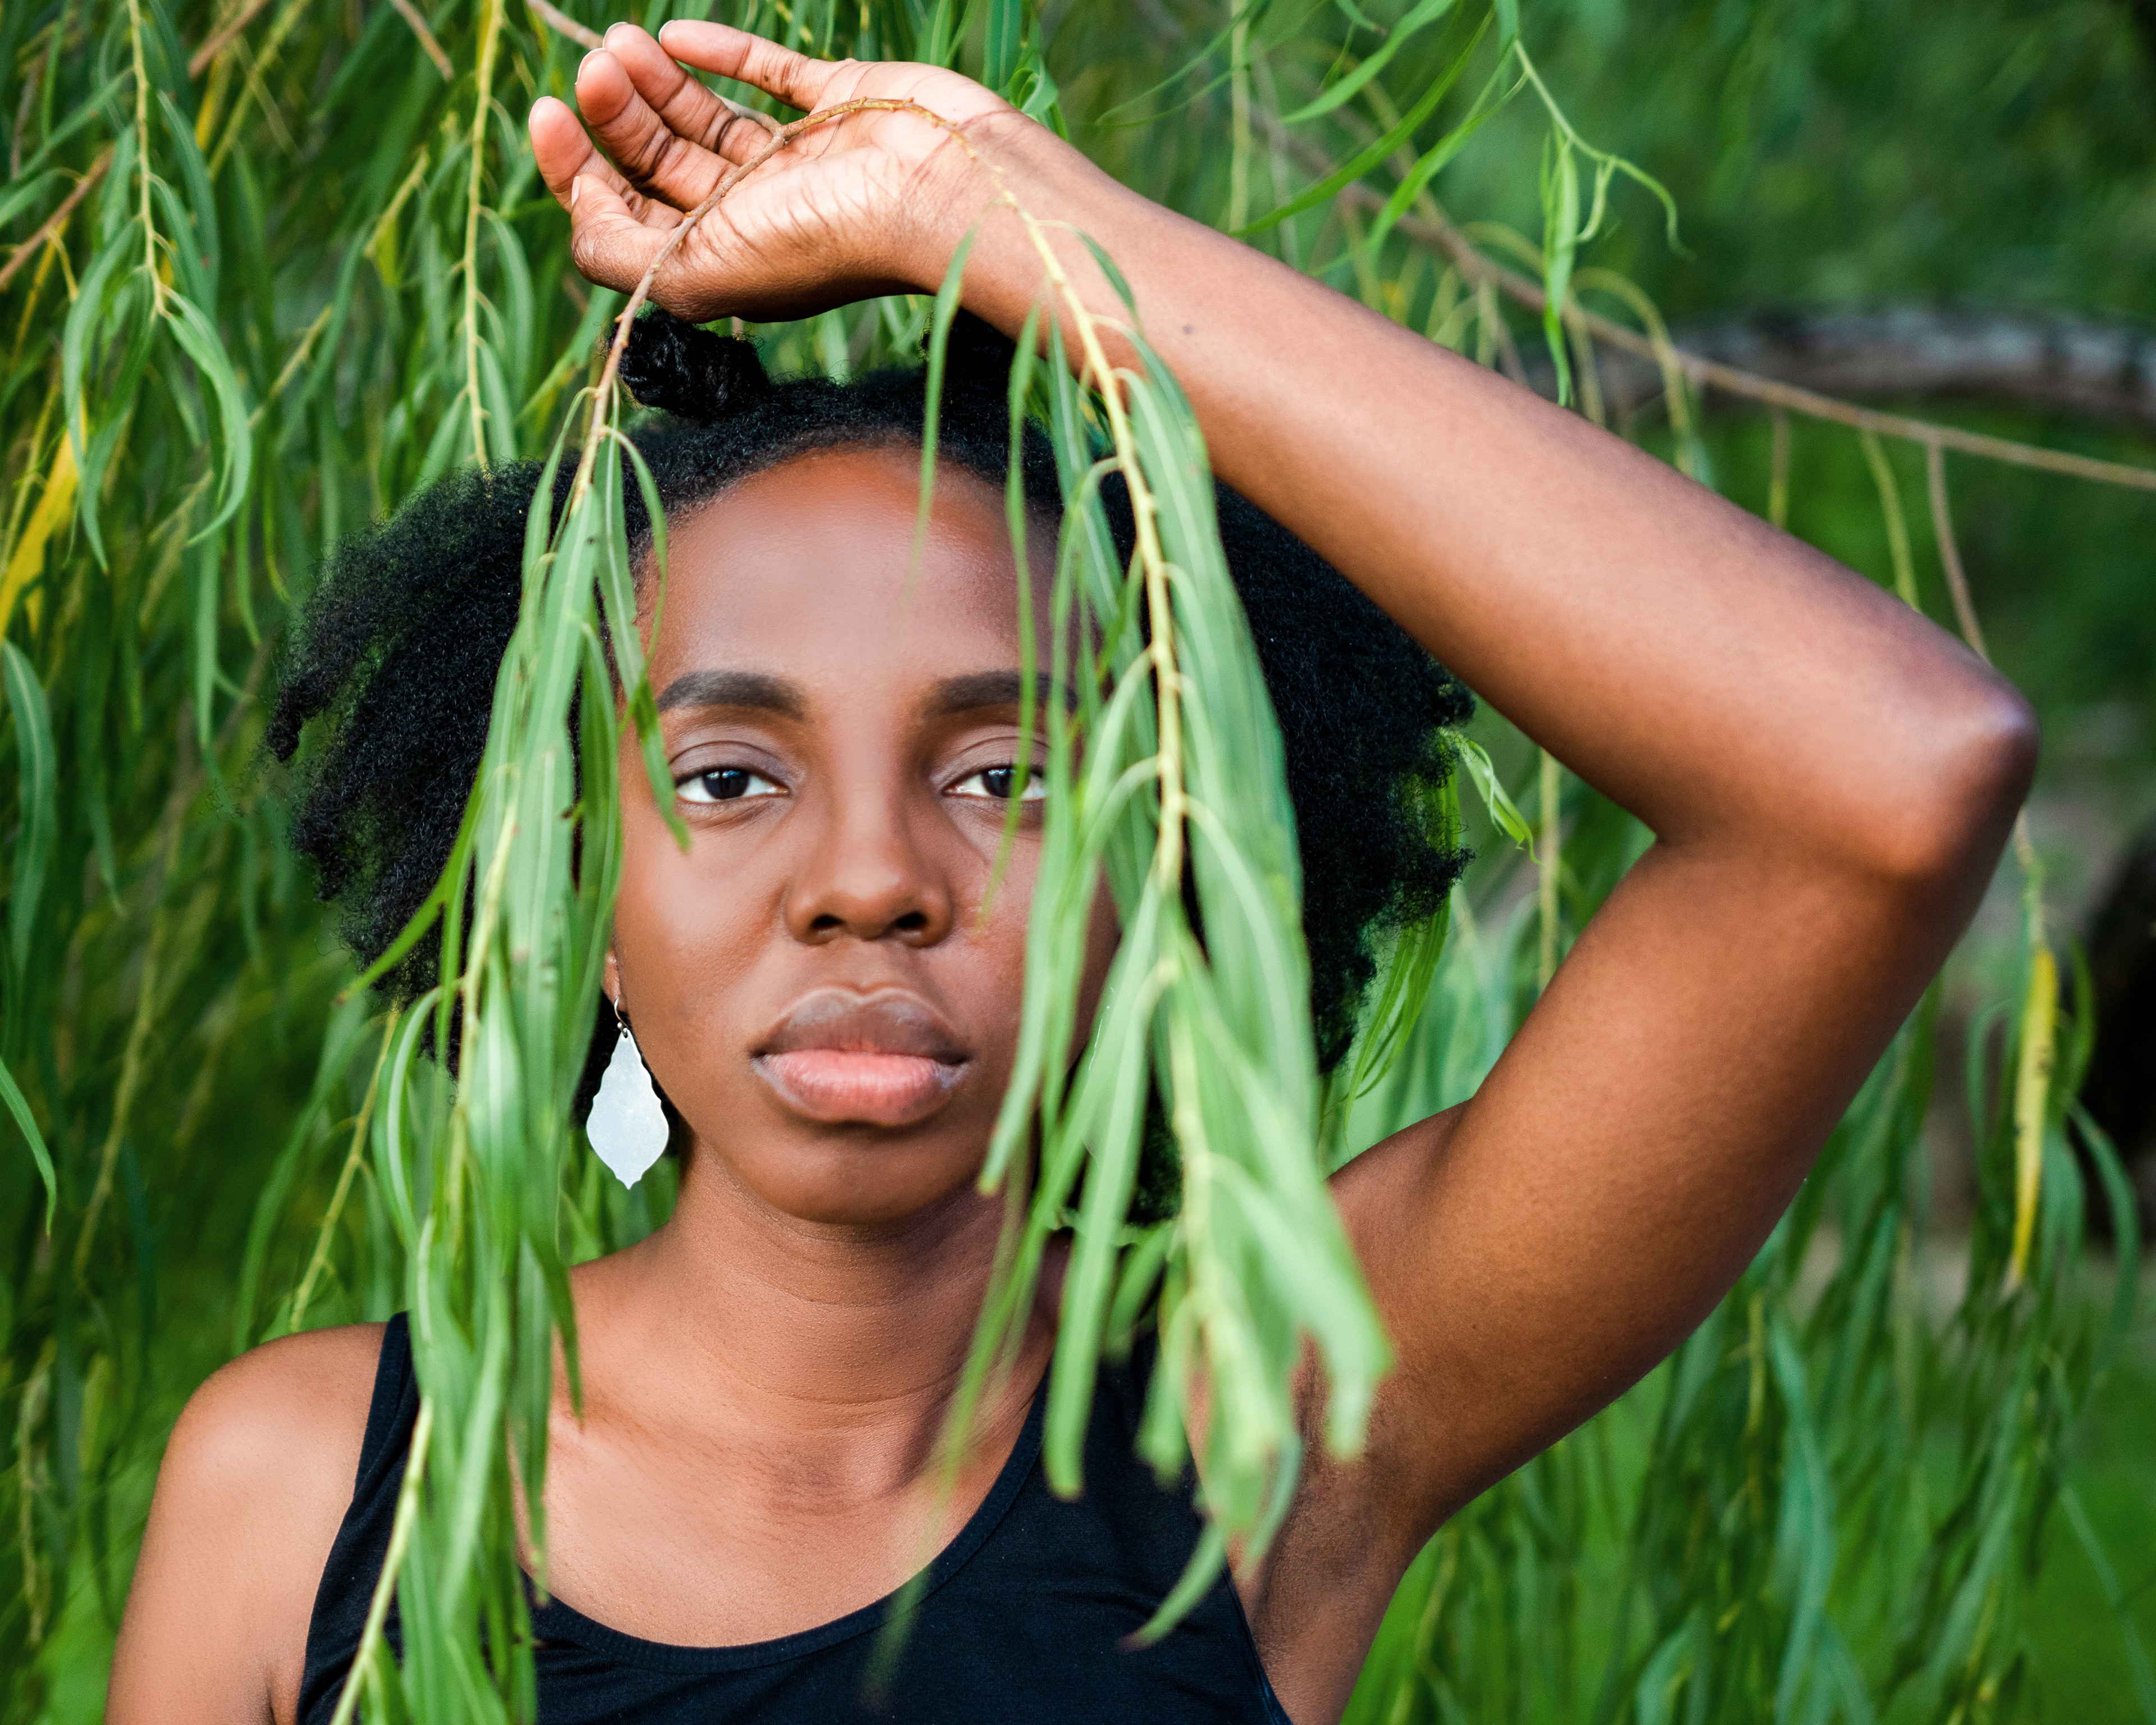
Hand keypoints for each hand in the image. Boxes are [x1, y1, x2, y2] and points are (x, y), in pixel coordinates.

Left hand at [528, 23, 1018, 322]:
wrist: (936, 195)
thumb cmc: (822, 242)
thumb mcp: (694, 272)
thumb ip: (614, 251)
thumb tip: (579, 201)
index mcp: (722, 263)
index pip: (627, 218)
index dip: (576, 169)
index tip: (548, 112)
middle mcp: (755, 216)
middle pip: (659, 163)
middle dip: (615, 114)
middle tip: (594, 66)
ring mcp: (798, 160)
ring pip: (703, 117)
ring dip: (654, 81)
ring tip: (619, 41)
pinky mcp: (836, 106)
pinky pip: (766, 75)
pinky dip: (718, 54)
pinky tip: (675, 36)